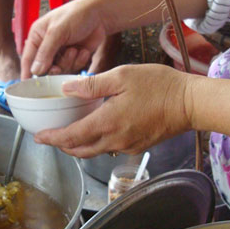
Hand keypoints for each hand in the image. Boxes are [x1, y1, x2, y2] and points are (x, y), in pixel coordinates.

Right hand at [20, 0, 107, 78]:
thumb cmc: (77, 15)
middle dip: (54, 68)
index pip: (27, 59)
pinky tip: (83, 50)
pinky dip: (79, 62)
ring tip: (74, 50)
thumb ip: (46, 51)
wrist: (100, 15)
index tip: (28, 87)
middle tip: (58, 67)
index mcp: (37, 36)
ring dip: (68, 62)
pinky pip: (73, 69)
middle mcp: (47, 46)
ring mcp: (60, 53)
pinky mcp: (73, 58)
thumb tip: (35, 70)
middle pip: (44, 69)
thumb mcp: (58, 31)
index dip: (27, 73)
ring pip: (59, 71)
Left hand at [34, 64, 193, 157]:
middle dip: (62, 146)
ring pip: (94, 152)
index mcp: (107, 122)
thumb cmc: (159, 86)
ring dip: (78, 146)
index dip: (52, 139)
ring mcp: (127, 146)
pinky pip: (110, 148)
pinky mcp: (137, 147)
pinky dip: (96, 143)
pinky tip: (96, 130)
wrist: (190, 104)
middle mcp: (115, 140)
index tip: (39, 137)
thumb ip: (91, 85)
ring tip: (68, 135)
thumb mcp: (122, 76)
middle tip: (50, 137)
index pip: (70, 138)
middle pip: (79, 151)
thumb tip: (67, 89)